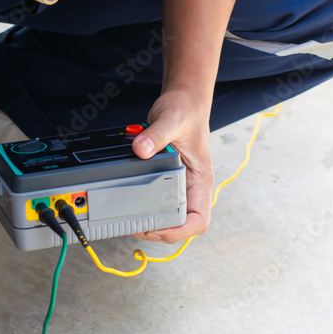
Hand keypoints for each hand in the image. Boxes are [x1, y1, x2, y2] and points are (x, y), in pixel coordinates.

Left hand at [131, 90, 214, 243]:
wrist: (183, 102)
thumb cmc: (186, 111)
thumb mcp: (171, 120)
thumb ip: (156, 135)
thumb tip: (141, 149)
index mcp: (201, 180)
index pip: (198, 220)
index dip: (179, 231)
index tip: (157, 229)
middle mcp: (192, 187)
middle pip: (181, 225)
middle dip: (160, 231)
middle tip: (136, 227)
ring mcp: (180, 185)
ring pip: (170, 217)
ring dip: (152, 224)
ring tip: (131, 222)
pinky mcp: (167, 180)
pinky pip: (160, 203)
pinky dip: (146, 210)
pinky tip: (131, 208)